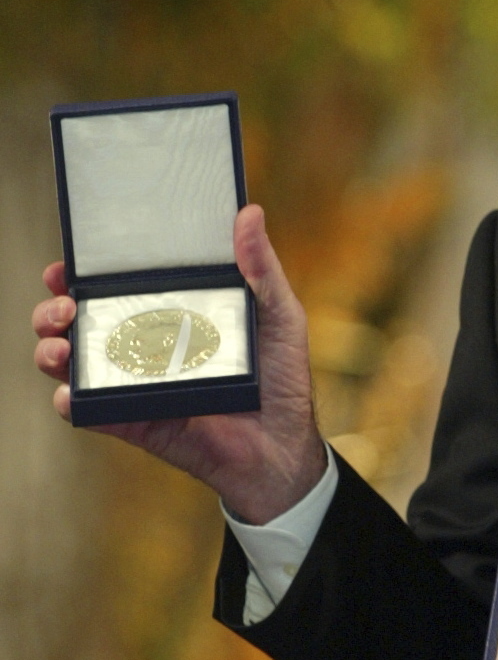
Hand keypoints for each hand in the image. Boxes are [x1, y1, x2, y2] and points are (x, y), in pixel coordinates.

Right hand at [33, 204, 325, 523]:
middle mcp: (144, 344)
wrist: (284, 446)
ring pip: (72, 361)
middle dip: (55, 308)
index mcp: (170, 311)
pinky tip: (71, 392)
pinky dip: (71, 401)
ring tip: (62, 346)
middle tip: (67, 306)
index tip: (68, 264)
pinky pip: (89, 411)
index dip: (83, 272)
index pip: (115, 285)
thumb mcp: (279, 315)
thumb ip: (262, 269)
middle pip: (79, 320)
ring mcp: (135, 383)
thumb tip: (250, 214)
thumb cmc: (282, 377)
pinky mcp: (134, 420)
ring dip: (51, 349)